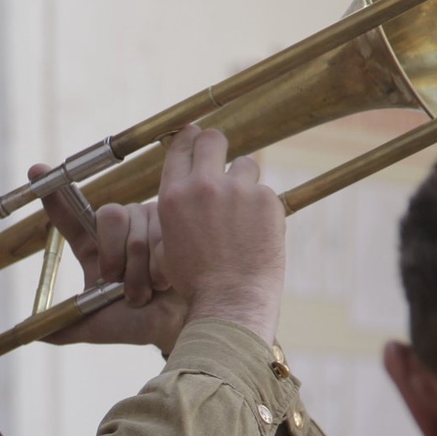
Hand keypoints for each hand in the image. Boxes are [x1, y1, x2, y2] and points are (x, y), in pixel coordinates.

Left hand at [41, 170, 187, 353]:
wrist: (175, 328)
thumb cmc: (136, 324)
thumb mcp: (95, 326)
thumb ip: (64, 328)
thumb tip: (31, 334)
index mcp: (95, 246)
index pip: (71, 213)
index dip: (55, 194)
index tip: (36, 172)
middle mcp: (120, 227)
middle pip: (110, 215)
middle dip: (116, 256)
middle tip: (122, 285)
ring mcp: (148, 221)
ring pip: (138, 232)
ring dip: (141, 271)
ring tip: (149, 291)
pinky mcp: (175, 224)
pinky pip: (163, 237)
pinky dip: (161, 267)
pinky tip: (167, 281)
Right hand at [150, 125, 284, 342]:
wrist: (229, 302)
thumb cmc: (196, 282)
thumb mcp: (169, 244)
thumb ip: (177, 213)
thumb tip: (188, 194)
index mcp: (174, 196)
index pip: (181, 147)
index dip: (189, 137)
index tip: (194, 134)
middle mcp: (204, 187)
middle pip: (213, 139)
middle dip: (217, 144)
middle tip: (222, 157)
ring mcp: (238, 191)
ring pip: (245, 165)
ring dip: (243, 181)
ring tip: (242, 212)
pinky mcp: (267, 201)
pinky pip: (265, 194)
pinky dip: (262, 210)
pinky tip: (257, 234)